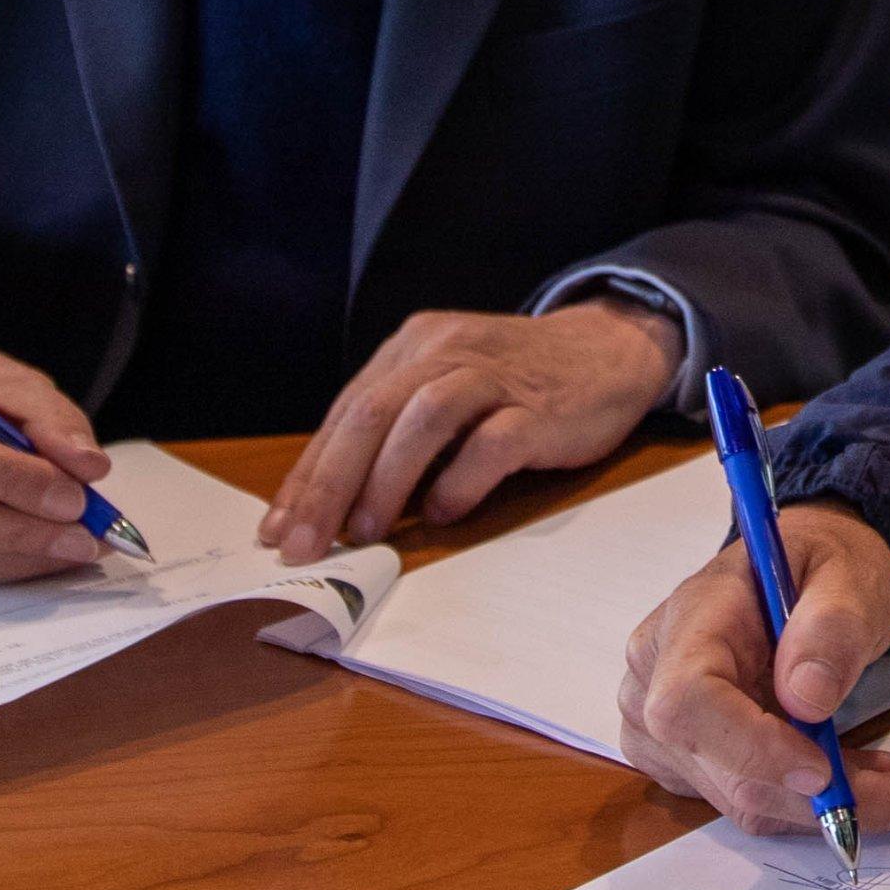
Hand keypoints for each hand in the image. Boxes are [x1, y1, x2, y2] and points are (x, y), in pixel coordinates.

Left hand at [262, 300, 683, 557]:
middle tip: (303, 544)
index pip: (347, 412)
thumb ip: (399, 430)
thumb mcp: (449, 386)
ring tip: (366, 532)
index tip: (279, 528)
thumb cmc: (520, 381)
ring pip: (422, 419)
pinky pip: (491, 443)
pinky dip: (459, 481)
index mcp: (415, 346)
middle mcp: (446, 351)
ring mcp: (495, 377)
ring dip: (385, 479)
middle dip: (329, 484)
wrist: (610, 347)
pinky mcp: (539, 408)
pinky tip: (442, 513)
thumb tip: (335, 503)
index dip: (309, 473)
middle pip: (372, 413)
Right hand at [611, 502, 889, 842]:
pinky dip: (808, 802)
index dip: (750, 747)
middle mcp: (654, 677)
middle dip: (816, 798)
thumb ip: (831, 626)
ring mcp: (661, 725)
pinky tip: (857, 774)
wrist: (806, 573)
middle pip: (719, 767)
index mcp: (689, 617)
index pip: (688, 700)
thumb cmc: (821, 564)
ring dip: (823, 806)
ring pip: (740, 797)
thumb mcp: (849, 574)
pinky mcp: (687, 759)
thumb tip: (807, 698)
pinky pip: (747, 799)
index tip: (823, 771)